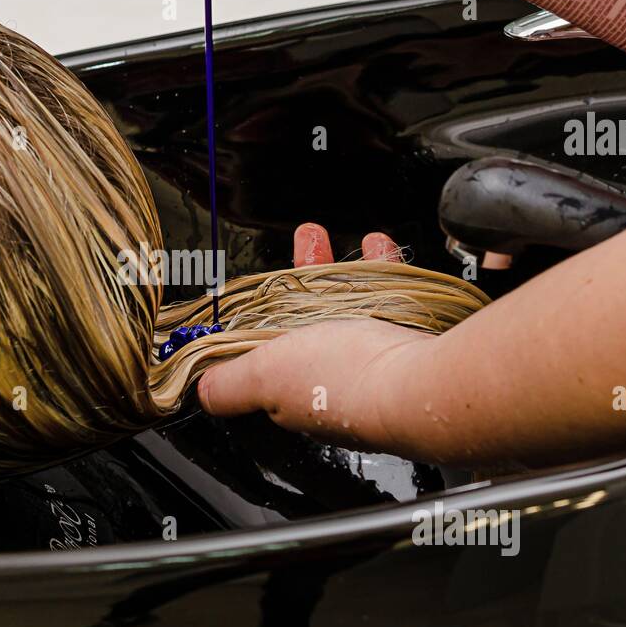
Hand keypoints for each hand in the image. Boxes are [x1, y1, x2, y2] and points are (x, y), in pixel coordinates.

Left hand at [196, 222, 433, 451]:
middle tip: (304, 239)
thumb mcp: (263, 375)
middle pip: (311, 318)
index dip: (260, 318)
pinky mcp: (410, 338)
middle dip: (303, 274)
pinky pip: (391, 294)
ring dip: (337, 266)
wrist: (424, 383)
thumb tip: (201, 392)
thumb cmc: (343, 379)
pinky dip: (381, 266)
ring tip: (325, 235)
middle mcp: (336, 377)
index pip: (271, 353)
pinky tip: (378, 244)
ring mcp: (375, 357)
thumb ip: (229, 383)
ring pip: (349, 301)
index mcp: (296, 391)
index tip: (257, 286)